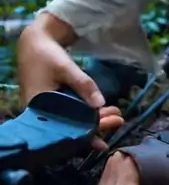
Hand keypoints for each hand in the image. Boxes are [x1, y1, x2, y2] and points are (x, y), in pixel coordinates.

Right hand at [18, 13, 123, 149]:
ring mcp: (46, 109)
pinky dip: (86, 111)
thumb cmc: (46, 55)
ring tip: (117, 116)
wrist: (34, 41)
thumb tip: (101, 104)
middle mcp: (40, 115)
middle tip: (119, 121)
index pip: (64, 131)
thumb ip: (83, 85)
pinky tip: (103, 111)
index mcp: (37, 111)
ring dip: (93, 118)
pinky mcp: (52, 103)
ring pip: (72, 119)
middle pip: (70, 127)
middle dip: (95, 126)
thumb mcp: (66, 68)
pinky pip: (70, 111)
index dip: (84, 137)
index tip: (103, 143)